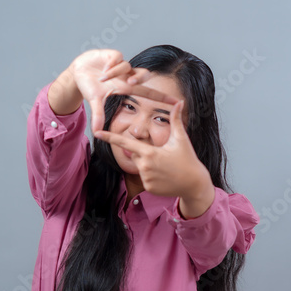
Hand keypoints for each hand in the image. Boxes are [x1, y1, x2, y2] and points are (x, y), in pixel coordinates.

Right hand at [71, 49, 178, 133]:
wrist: (78, 71)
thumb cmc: (90, 86)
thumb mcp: (94, 101)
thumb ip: (98, 115)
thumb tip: (96, 133)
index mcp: (125, 87)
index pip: (149, 93)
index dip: (163, 97)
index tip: (178, 102)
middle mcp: (126, 75)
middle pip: (143, 75)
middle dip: (139, 78)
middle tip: (130, 83)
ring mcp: (120, 64)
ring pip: (126, 66)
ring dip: (115, 72)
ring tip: (102, 78)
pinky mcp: (113, 55)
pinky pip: (117, 58)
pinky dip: (110, 65)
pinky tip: (102, 70)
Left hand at [94, 99, 214, 211]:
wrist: (194, 183)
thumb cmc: (188, 159)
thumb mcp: (181, 139)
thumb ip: (176, 120)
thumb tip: (179, 102)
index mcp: (149, 153)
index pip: (125, 143)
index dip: (110, 137)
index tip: (97, 133)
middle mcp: (144, 166)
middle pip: (135, 154)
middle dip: (144, 152)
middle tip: (162, 156)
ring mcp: (145, 178)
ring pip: (139, 167)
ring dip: (148, 165)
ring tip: (165, 167)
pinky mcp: (148, 188)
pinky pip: (144, 178)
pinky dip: (152, 176)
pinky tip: (165, 177)